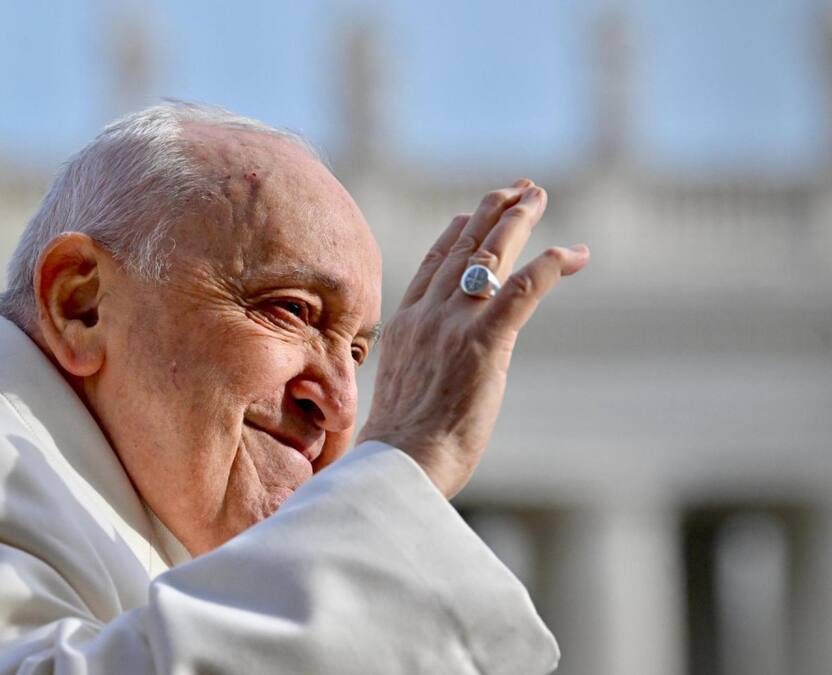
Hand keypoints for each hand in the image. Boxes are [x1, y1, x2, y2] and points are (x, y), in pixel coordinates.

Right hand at [358, 179, 588, 497]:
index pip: (432, 264)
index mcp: (404, 326)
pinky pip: (523, 289)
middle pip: (462, 247)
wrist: (399, 466)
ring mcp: (454, 325)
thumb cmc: (400, 447)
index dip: (455, 233)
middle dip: (492, 212)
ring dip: (518, 221)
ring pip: (490, 256)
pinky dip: (549, 265)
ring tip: (538, 196)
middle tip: (519, 189)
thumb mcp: (401, 392)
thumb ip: (418, 368)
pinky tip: (572, 253)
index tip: (471, 212)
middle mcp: (426, 315)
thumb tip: (429, 377)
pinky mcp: (484, 343)